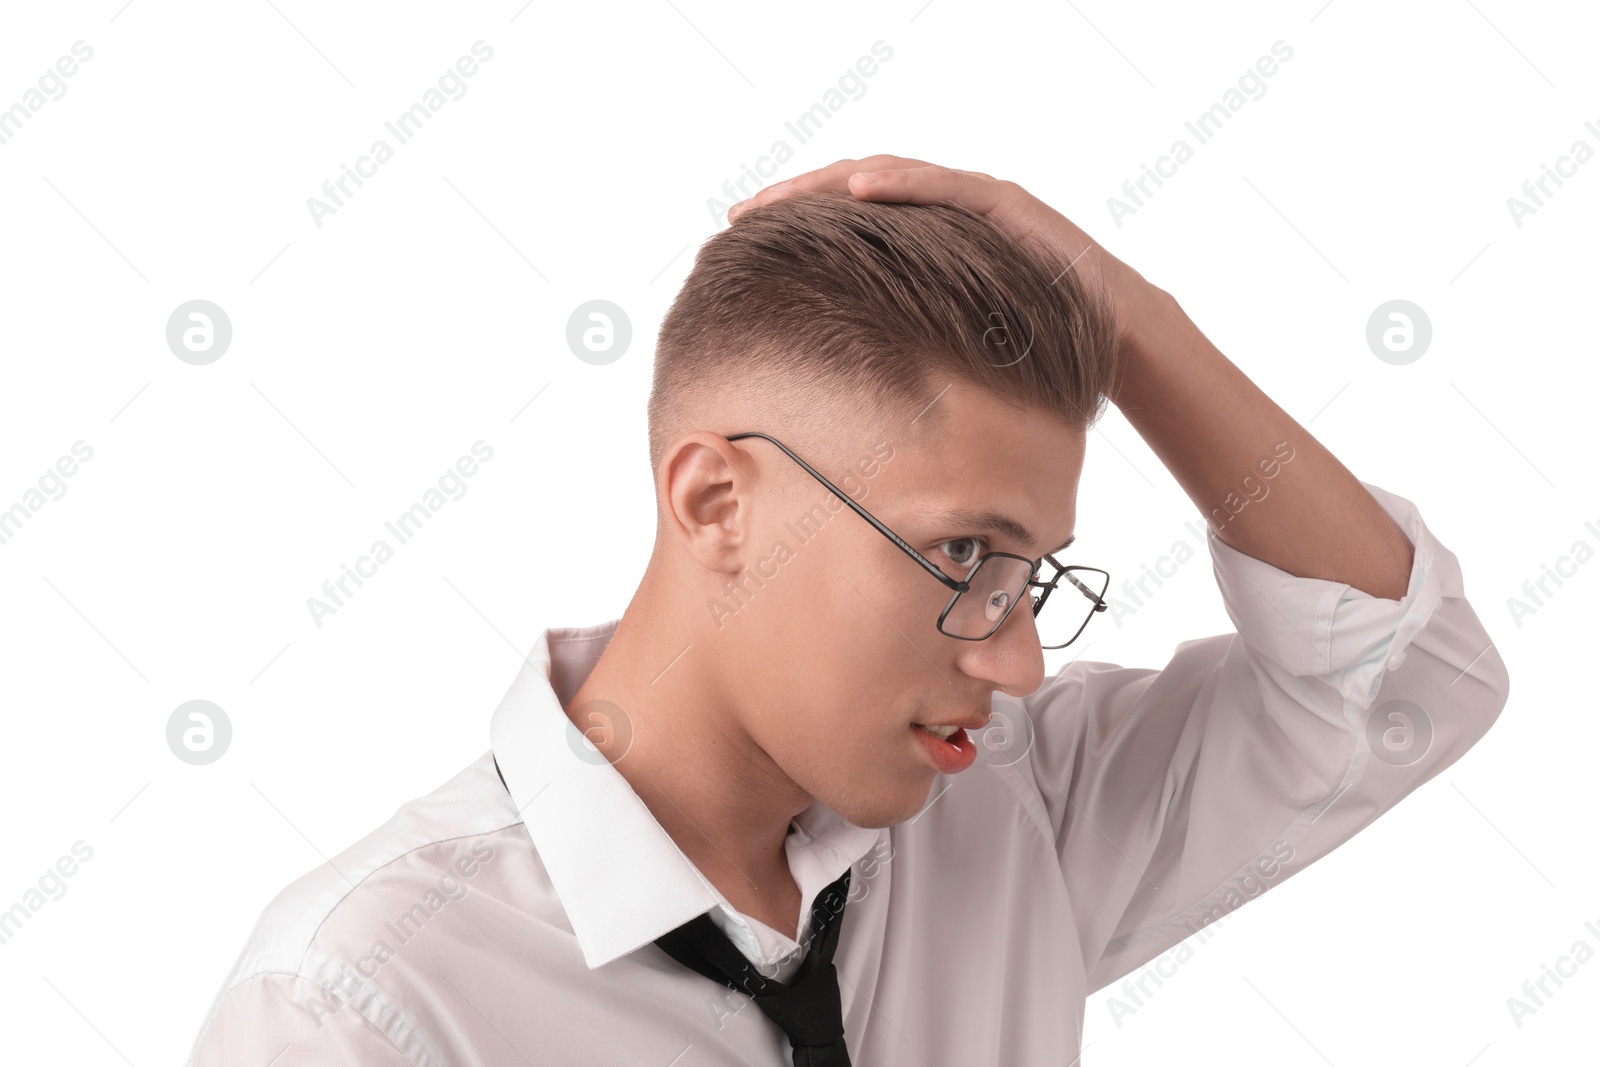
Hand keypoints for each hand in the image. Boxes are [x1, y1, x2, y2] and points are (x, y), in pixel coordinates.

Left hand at [726, 155, 1155, 345]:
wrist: (1110, 337)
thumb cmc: (1025, 352)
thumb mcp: (942, 355)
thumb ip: (894, 353)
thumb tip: (826, 401)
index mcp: (919, 246)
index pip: (843, 224)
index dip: (790, 227)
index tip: (734, 243)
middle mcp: (940, 214)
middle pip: (853, 192)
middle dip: (793, 198)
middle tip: (738, 214)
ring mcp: (974, 202)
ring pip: (891, 176)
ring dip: (831, 182)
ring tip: (780, 195)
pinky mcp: (1006, 204)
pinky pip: (947, 186)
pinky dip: (902, 183)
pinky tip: (857, 189)